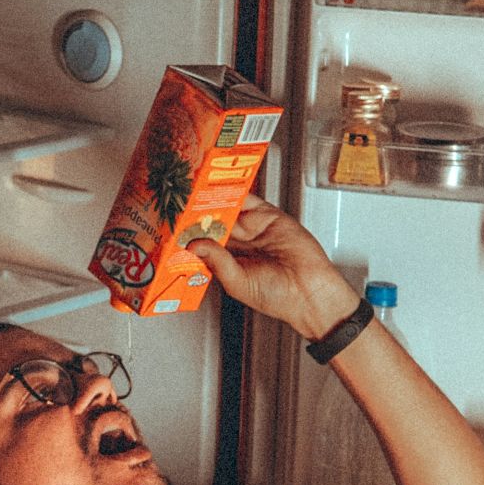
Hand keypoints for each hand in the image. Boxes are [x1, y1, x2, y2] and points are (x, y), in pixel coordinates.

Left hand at [187, 195, 360, 340]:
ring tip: (196, 192)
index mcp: (228, 263)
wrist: (309, 292)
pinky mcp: (269, 217)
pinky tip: (222, 187)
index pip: (203, 244)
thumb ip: (217, 262)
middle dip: (198, 215)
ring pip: (229, 209)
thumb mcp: (238, 282)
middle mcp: (240, 245)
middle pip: (213, 223)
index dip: (189, 235)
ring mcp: (254, 229)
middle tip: (180, 204)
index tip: (173, 228)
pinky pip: (251, 200)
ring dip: (214, 201)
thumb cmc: (278, 297)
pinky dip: (237, 191)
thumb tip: (195, 245)